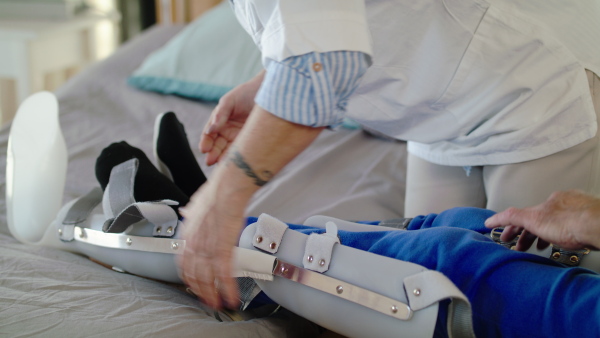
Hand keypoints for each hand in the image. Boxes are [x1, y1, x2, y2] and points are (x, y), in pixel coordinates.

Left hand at [178, 181, 247, 308]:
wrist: (227, 188)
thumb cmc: (215, 193)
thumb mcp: (196, 204)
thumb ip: (191, 213)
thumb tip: (188, 213)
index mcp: (187, 235)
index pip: (183, 264)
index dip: (189, 278)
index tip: (194, 285)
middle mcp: (194, 245)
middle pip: (194, 276)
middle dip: (201, 292)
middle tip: (207, 301)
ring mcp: (207, 249)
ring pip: (207, 279)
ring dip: (213, 295)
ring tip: (219, 304)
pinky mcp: (223, 250)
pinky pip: (224, 275)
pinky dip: (228, 289)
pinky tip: (231, 296)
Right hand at [200, 70, 264, 165]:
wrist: (269, 93)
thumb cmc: (246, 93)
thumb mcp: (230, 101)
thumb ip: (219, 115)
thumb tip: (209, 131)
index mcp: (219, 121)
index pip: (209, 135)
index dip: (205, 143)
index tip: (204, 149)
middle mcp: (228, 131)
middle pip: (217, 146)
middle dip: (213, 154)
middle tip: (210, 161)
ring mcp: (239, 137)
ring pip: (229, 151)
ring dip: (224, 159)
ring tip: (222, 165)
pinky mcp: (252, 140)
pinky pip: (243, 151)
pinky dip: (239, 158)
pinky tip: (236, 162)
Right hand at [485, 190, 599, 250]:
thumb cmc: (572, 223)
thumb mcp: (533, 219)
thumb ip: (512, 217)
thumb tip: (492, 218)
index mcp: (549, 202)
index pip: (524, 214)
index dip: (512, 227)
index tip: (504, 235)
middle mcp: (564, 203)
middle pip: (540, 219)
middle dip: (528, 233)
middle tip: (520, 246)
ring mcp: (580, 211)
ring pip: (558, 224)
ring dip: (547, 235)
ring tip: (542, 247)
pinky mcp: (591, 221)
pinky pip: (574, 228)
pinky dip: (565, 236)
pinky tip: (566, 243)